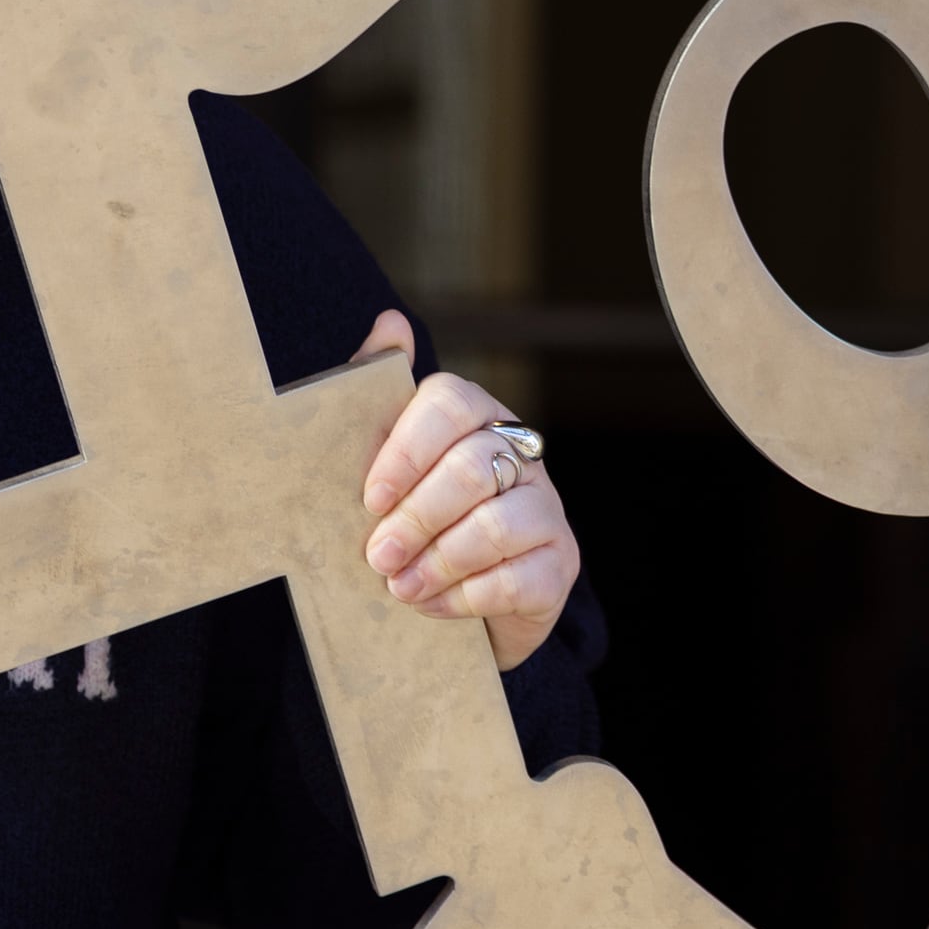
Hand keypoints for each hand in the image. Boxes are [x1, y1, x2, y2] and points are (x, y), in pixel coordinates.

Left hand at [353, 308, 578, 670]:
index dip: (407, 449)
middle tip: (377, 554)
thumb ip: (377, 393)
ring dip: (438, 561)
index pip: (450, 403)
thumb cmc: (411, 512)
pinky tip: (430, 605)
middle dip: (416, 516)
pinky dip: (464, 596)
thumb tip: (390, 323)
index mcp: (476, 414)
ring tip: (397, 585)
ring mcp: (546, 509)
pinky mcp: (559, 565)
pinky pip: (517, 579)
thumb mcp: (381, 458)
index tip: (369, 497)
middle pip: (472, 468)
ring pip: (497, 525)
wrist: (453, 594)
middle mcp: (520, 453)